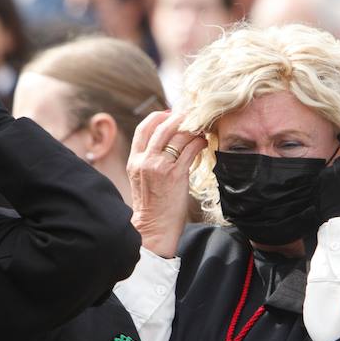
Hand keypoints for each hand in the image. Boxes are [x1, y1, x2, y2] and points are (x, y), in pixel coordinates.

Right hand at [126, 110, 203, 257]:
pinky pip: (191, 150)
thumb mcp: (141, 178)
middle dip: (179, 117)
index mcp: (135, 160)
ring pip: (178, 136)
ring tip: (201, 129)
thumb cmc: (152, 205)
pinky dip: (200, 142)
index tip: (171, 113)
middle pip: (162, 127)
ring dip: (193, 129)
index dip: (159, 116)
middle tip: (192, 115)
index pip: (143, 128)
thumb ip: (148, 160)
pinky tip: (204, 143)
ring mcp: (160, 166)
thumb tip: (164, 144)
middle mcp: (146, 160)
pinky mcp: (176, 174)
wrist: (154, 227)